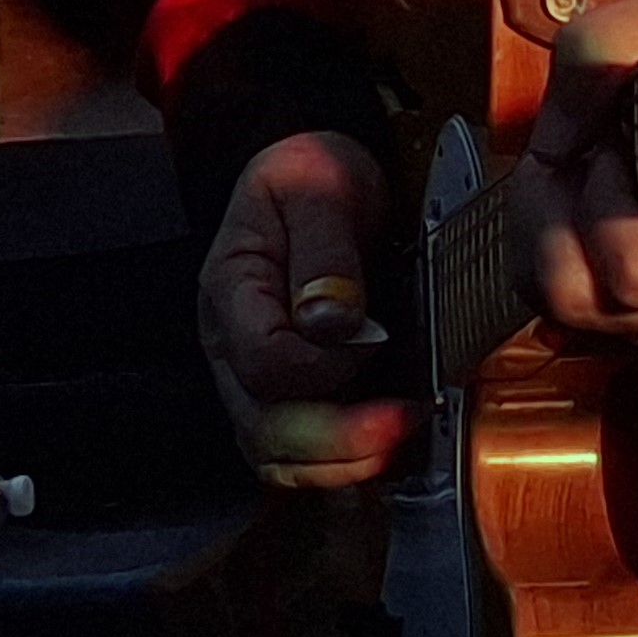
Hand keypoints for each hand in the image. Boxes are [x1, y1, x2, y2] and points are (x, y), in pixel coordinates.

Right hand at [196, 131, 416, 488]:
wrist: (317, 173)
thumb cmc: (313, 174)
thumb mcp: (319, 185)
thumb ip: (324, 250)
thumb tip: (332, 321)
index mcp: (232, 290)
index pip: (262, 360)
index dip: (321, 367)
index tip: (378, 340)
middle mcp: (232, 347)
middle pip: (264, 426)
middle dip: (337, 437)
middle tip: (405, 417)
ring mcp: (253, 378)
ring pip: (277, 455)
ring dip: (341, 461)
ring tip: (401, 435)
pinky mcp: (287, 394)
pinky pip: (299, 455)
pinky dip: (341, 463)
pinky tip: (386, 445)